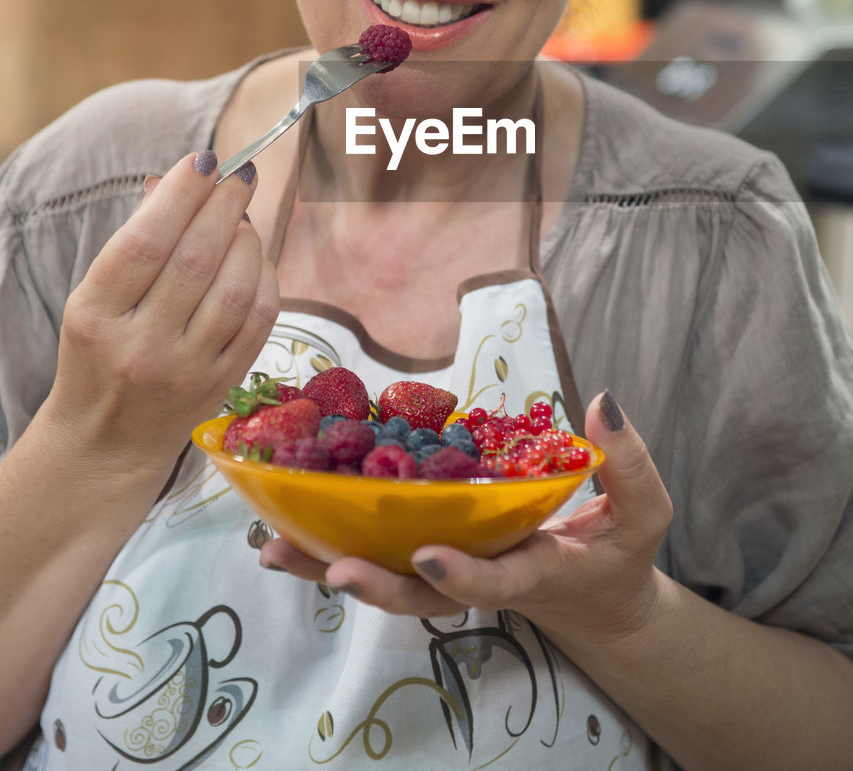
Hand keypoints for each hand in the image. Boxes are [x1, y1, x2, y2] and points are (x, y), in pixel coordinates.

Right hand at [47, 151, 279, 471]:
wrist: (105, 440)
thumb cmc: (100, 351)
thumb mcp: (95, 295)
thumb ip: (137, 238)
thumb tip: (179, 178)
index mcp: (96, 316)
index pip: (145, 243)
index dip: (182, 195)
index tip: (205, 160)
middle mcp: (141, 346)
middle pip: (197, 260)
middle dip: (225, 206)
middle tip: (240, 176)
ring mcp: (186, 370)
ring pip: (236, 289)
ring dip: (249, 241)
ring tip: (244, 217)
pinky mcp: (222, 385)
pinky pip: (259, 321)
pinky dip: (266, 279)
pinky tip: (257, 259)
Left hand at [259, 392, 671, 652]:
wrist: (594, 598)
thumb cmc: (619, 552)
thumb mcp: (645, 514)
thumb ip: (629, 464)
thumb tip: (604, 402)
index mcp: (533, 573)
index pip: (497, 584)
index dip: (463, 576)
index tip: (433, 556)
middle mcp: (480, 577)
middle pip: (420, 595)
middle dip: (375, 585)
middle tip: (332, 570)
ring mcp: (449, 570)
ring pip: (385, 578)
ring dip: (329, 566)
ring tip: (274, 548)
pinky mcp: (429, 553)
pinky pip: (379, 551)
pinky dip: (330, 542)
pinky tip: (282, 523)